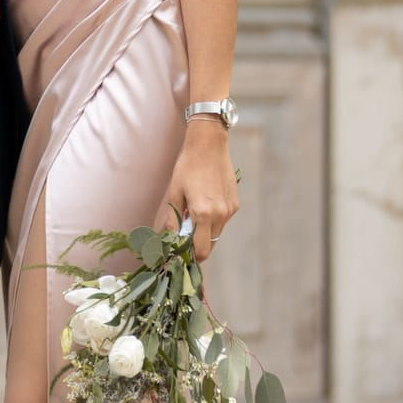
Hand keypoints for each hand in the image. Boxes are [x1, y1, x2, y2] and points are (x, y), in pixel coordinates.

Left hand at [158, 119, 237, 263]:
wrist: (209, 145)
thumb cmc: (187, 167)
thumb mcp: (175, 193)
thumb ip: (173, 220)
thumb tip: (168, 241)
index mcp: (203, 214)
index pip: (201, 250)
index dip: (191, 257)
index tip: (180, 254)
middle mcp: (220, 215)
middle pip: (210, 245)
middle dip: (197, 246)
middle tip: (183, 237)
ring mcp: (230, 210)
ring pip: (216, 234)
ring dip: (205, 233)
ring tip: (192, 216)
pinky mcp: (235, 204)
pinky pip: (223, 221)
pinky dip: (213, 221)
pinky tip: (204, 204)